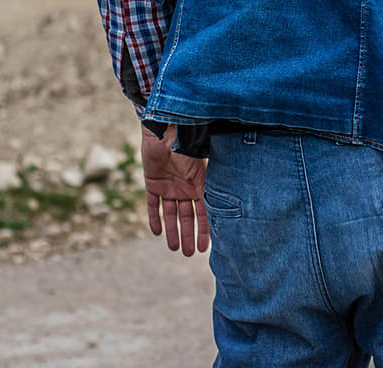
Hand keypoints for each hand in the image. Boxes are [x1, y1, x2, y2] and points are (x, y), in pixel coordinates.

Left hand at [141, 124, 208, 255]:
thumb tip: (231, 186)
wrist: (163, 129)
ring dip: (172, 231)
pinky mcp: (152, 183)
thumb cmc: (185, 140)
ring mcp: (169, 186)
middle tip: (189, 254)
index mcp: (199, 183)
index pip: (204, 211)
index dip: (205, 229)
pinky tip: (156, 232)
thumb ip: (209, 175)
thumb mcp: (200, 160)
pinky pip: (152, 204)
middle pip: (188, 216)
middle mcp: (185, 188)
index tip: (206, 247)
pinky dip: (154, 217)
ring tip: (175, 248)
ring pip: (171, 214)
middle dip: (189, 235)